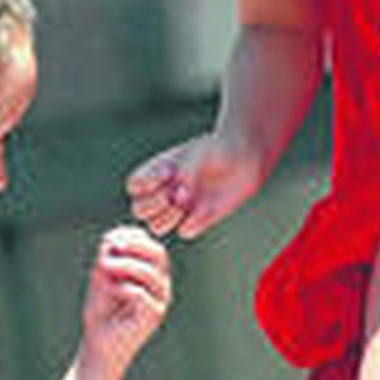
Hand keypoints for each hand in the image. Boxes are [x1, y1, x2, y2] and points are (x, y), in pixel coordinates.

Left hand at [79, 225, 171, 371]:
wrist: (99, 344)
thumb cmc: (102, 310)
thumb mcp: (102, 276)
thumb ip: (107, 256)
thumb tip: (113, 239)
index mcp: (153, 273)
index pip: (152, 246)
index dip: (133, 237)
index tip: (109, 239)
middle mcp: (161, 285)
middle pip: (158, 254)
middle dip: (133, 245)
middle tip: (111, 246)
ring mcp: (160, 301)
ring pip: (149, 272)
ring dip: (123, 264)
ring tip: (103, 267)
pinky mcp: (153, 316)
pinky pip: (140, 294)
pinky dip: (122, 287)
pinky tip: (110, 290)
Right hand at [125, 131, 263, 238]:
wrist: (245, 156)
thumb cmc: (218, 147)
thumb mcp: (197, 153)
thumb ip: (184, 171)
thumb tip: (176, 196)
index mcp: (158, 172)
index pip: (134, 186)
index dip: (144, 184)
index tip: (168, 171)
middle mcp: (166, 191)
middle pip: (139, 211)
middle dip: (151, 205)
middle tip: (171, 194)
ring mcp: (181, 207)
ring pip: (156, 227)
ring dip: (166, 218)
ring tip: (184, 202)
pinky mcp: (199, 219)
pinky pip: (185, 231)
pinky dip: (191, 223)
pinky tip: (204, 209)